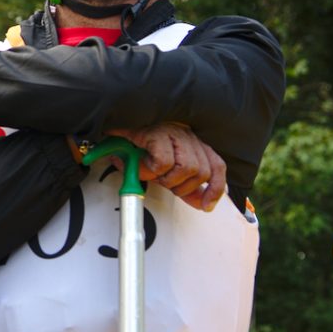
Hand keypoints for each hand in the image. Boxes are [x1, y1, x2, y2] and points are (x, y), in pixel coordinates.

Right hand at [106, 123, 226, 211]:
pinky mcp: (156, 132)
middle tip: (162, 182)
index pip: (216, 166)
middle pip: (202, 172)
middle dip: (181, 187)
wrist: (116, 125)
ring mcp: (173, 133)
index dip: (214, 188)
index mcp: (193, 143)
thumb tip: (200, 203)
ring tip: (151, 173)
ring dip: (166, 179)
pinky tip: (142, 165)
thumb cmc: (138, 146)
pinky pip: (164, 162)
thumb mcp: (165, 170)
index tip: (206, 206)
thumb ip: (184, 186)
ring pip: (187, 168)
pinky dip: (152, 170)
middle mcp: (187, 136)